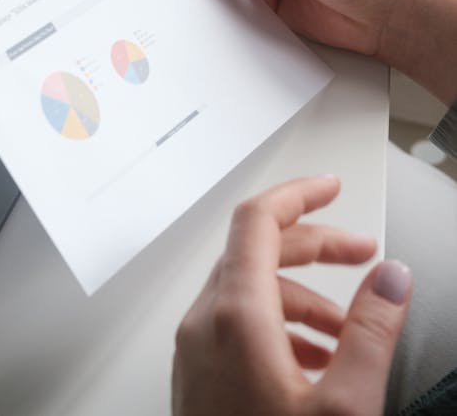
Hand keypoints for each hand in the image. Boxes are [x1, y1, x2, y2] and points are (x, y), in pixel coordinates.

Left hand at [172, 176, 411, 415]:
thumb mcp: (342, 408)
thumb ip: (370, 335)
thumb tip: (390, 278)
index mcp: (233, 317)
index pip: (257, 219)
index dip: (299, 195)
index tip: (331, 188)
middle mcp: (202, 326)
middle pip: (255, 252)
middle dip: (315, 247)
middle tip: (362, 255)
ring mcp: (193, 353)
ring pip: (247, 293)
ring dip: (301, 296)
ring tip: (347, 330)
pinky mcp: (196, 380)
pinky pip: (234, 328)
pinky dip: (278, 325)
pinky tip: (314, 360)